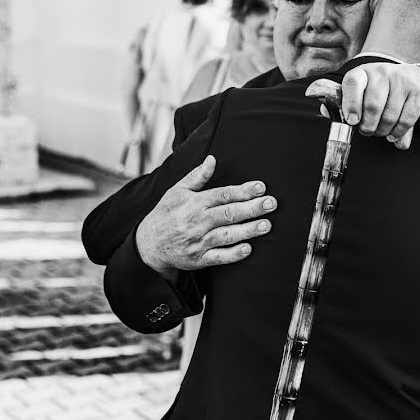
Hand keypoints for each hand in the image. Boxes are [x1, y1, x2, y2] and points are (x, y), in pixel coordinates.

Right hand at [136, 155, 277, 276]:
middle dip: (252, 208)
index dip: (243, 191)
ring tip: (266, 225)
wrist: (149, 244)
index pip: (223, 194)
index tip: (261, 187)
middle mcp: (197, 221)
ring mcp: (198, 241)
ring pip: (227, 235)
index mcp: (194, 203)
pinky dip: (233, 254)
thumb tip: (212, 160)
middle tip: (271, 203)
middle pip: (229, 213)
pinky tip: (248, 249)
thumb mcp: (177, 191)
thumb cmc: (165, 214)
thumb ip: (197, 177)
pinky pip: (219, 257)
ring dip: (248, 230)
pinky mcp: (199, 259)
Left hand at [306, 63, 419, 149]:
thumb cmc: (382, 91)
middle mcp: (382, 72)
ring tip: (381, 132)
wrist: (417, 80)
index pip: (353, 83)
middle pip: (372, 105)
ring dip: (383, 131)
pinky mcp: (418, 92)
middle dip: (368, 126)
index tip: (352, 121)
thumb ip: (344, 102)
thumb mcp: (362, 92)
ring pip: (389, 115)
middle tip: (367, 131)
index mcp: (363, 72)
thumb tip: (324, 110)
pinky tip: (393, 134)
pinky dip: (398, 132)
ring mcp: (402, 80)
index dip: (351, 104)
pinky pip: (406, 119)